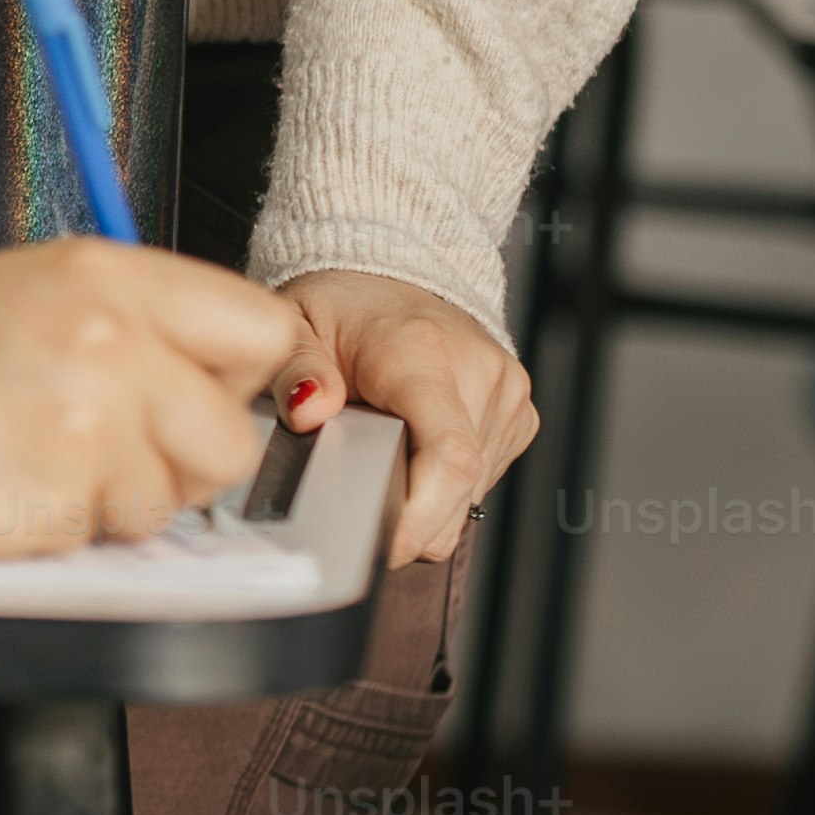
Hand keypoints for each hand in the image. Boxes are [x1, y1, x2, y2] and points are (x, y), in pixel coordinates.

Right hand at [0, 236, 303, 558]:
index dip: (227, 380)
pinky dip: (52, 531)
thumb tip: (193, 377)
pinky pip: (101, 538)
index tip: (192, 399)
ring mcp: (89, 415)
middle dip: (175, 463)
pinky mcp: (56, 493)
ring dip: (109, 503)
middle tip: (90, 451)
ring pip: (174, 500)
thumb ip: (115, 323)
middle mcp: (108, 334)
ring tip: (18, 463)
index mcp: (98, 270)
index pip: (254, 325)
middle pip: (229, 433)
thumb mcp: (9, 296)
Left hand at [275, 268, 532, 565]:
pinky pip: (484, 477)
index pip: (449, 456)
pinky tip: (413, 447)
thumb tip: (309, 410)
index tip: (382, 543)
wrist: (394, 271)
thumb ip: (297, 369)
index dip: (419, 517)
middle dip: (410, 518)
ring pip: (472, 493)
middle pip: (459, 488)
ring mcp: (508, 394)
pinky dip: (447, 483)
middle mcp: (479, 372)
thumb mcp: (294, 325)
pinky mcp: (520, 414)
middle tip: (357, 503)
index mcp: (424, 352)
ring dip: (427, 499)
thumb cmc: (343, 302)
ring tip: (383, 455)